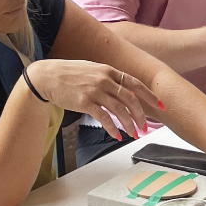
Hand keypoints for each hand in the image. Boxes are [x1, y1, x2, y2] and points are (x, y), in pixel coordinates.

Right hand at [26, 60, 162, 141]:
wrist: (46, 77)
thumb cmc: (68, 74)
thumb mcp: (92, 70)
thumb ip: (108, 78)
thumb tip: (124, 91)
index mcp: (108, 70)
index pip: (135, 83)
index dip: (150, 96)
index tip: (160, 106)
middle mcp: (104, 79)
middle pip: (130, 99)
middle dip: (141, 116)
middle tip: (145, 127)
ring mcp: (94, 90)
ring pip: (120, 110)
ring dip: (129, 124)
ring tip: (133, 134)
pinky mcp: (85, 102)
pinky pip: (104, 118)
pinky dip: (112, 128)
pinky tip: (116, 135)